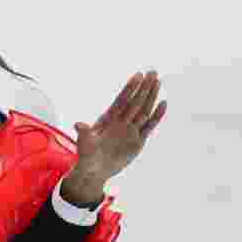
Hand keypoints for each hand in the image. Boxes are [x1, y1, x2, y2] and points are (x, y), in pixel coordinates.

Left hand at [70, 70, 166, 184]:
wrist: (95, 170)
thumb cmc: (87, 156)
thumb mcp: (84, 146)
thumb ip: (84, 134)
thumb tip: (78, 124)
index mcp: (108, 120)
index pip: (121, 101)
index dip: (129, 89)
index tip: (138, 75)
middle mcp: (120, 122)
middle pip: (135, 102)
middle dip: (143, 87)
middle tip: (153, 72)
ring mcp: (130, 130)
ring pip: (144, 110)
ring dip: (151, 96)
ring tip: (158, 81)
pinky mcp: (138, 140)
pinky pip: (149, 125)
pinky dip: (157, 115)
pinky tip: (163, 103)